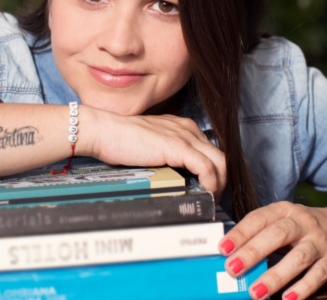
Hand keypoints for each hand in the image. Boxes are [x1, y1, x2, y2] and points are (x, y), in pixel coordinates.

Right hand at [78, 105, 226, 197]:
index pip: (210, 150)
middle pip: (220, 156)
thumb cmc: (119, 140)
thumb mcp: (150, 146)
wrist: (104, 131)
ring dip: (220, 184)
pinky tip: (205, 193)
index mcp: (182, 127)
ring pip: (220, 162)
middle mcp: (187, 129)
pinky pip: (206, 168)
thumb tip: (174, 177)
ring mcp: (184, 137)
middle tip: (214, 198)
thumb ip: (165, 155)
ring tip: (211, 199)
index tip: (210, 188)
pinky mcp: (178, 147)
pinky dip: (211, 183)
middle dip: (223, 179)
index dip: (214, 172)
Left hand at [218, 202, 326, 299]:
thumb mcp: (284, 220)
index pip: (259, 218)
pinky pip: (317, 276)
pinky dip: (302, 288)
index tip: (223, 248)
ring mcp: (319, 242)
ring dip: (275, 276)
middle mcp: (302, 223)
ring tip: (255, 292)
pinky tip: (287, 299)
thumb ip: (261, 232)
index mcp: (285, 211)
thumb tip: (230, 252)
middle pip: (277, 235)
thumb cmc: (306, 226)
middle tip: (232, 269)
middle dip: (253, 252)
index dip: (240, 233)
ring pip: (297, 258)